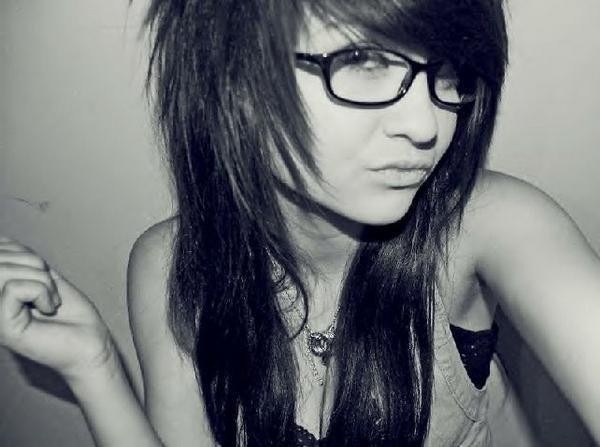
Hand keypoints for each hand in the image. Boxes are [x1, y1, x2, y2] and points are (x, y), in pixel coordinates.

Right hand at [0, 236, 116, 381]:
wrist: (89, 341)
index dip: (23, 253)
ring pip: (5, 271)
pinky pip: (16, 288)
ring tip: (49, 301)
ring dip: (41, 281)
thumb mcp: (42, 275)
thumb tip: (2, 240)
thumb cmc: (69, 312)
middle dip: (34, 266)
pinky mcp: (3, 327)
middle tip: (48, 289)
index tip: (40, 275)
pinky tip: (48, 310)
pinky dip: (42, 293)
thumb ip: (20, 259)